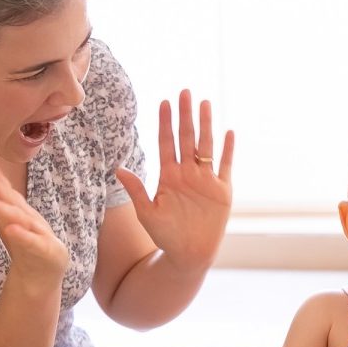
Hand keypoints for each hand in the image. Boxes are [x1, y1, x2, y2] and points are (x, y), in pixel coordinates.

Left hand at [0, 159, 70, 287]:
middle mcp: (33, 220)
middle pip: (14, 202)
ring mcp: (42, 235)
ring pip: (20, 219)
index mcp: (24, 213)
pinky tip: (10, 229)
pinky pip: (33, 243)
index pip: (9, 193)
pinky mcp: (48, 252)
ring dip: (2, 208)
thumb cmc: (26, 250)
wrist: (44, 280)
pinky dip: (22, 235)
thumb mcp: (9, 225)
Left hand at [116, 89, 233, 269]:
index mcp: (169, 176)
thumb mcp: (148, 213)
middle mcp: (188, 174)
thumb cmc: (166, 236)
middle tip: (184, 92)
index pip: (166, 143)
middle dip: (185, 115)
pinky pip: (226, 166)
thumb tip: (119, 169)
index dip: (165, 123)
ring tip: (205, 103)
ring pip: (206, 146)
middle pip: (186, 138)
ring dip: (206, 125)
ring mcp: (206, 181)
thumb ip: (136, 190)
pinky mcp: (222, 191)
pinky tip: (229, 132)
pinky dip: (228, 150)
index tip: (164, 102)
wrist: (189, 255)